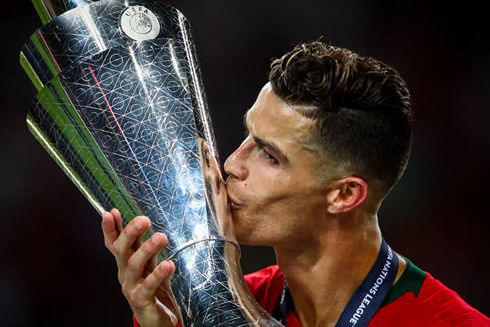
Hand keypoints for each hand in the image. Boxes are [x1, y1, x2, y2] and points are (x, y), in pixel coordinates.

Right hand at [102, 208, 178, 326]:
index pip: (114, 243)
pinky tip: (169, 265)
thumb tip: (141, 221)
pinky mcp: (141, 300)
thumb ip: (144, 244)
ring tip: (161, 237)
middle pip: (121, 250)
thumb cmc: (154, 288)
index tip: (111, 213)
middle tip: (144, 220)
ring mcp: (131, 287)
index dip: (111, 228)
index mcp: (126, 262)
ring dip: (147, 249)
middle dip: (130, 233)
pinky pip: (148, 285)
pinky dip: (158, 274)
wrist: (158, 318)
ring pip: (134, 265)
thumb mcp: (149, 263)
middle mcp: (125, 273)